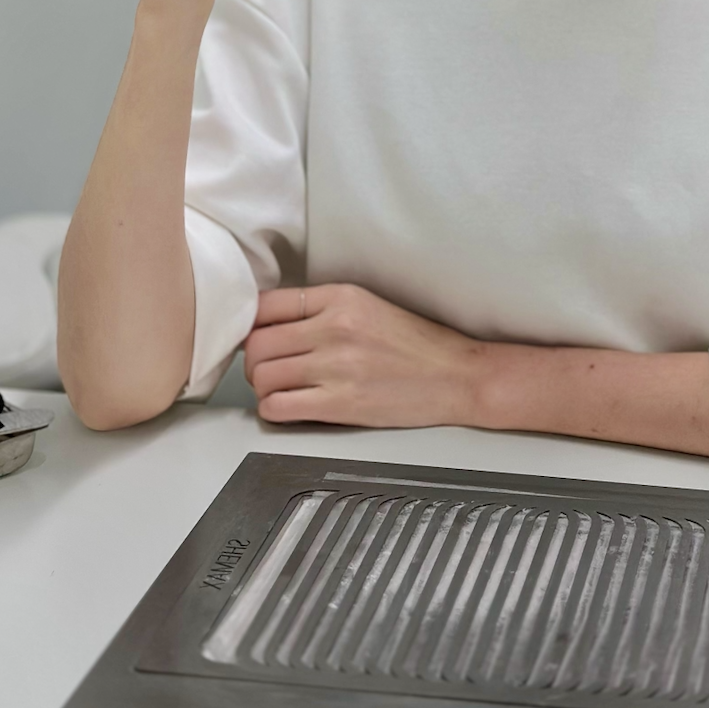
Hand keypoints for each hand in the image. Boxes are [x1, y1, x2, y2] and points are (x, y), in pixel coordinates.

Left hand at [244, 284, 486, 427]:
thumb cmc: (415, 344)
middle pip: (257, 343)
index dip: (253, 324)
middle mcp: (335, 327)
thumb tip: (271, 321)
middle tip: (267, 367)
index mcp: (341, 297)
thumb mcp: (368, 305)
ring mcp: (337, 366)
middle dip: (254, 360)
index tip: (257, 336)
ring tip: (280, 388)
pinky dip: (274, 409)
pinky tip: (290, 406)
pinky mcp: (340, 404)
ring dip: (263, 386)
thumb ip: (322, 309)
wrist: (455, 375)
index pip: (267, 304)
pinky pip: (277, 407)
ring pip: (262, 376)